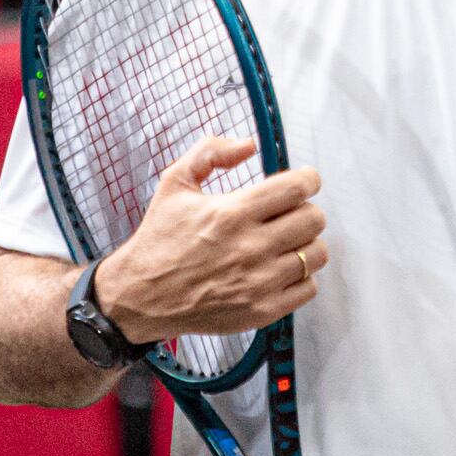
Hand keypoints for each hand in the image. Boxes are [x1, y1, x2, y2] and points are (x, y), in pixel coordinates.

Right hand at [91, 134, 327, 344]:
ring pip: (316, 254)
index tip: (304, 181)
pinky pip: (308, 288)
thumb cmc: (159, 239)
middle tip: (290, 213)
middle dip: (305, 209)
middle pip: (313, 219)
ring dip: (306, 244)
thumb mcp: (174, 183)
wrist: (139, 295)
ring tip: (286, 242)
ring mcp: (258, 282)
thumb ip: (210, 152)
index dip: (308, 179)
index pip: (298, 188)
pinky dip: (300, 277)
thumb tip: (248, 145)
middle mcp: (249, 248)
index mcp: (232, 213)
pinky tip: (280, 270)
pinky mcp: (261, 311)